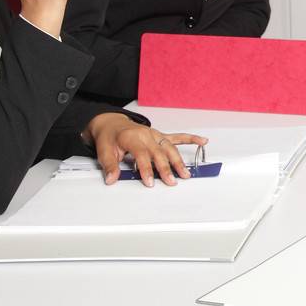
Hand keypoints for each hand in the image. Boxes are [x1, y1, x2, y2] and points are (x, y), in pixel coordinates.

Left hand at [86, 113, 208, 186]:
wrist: (112, 124)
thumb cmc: (109, 137)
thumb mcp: (103, 151)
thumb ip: (109, 166)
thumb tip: (112, 179)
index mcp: (131, 137)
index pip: (141, 153)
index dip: (146, 168)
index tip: (149, 182)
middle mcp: (145, 134)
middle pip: (158, 152)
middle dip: (166, 168)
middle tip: (171, 181)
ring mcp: (154, 134)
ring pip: (169, 147)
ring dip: (178, 160)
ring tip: (185, 173)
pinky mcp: (160, 136)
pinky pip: (177, 137)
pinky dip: (191, 139)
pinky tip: (202, 141)